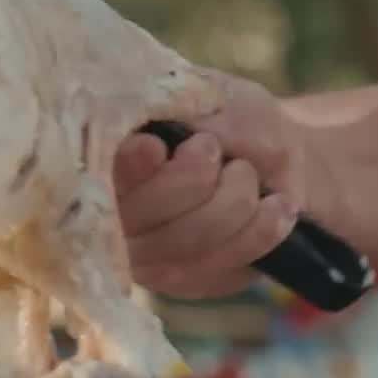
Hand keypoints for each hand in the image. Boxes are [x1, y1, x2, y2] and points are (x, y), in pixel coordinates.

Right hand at [113, 73, 325, 298]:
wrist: (276, 160)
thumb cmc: (233, 119)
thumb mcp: (216, 96)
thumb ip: (183, 112)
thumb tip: (147, 141)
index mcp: (109, 162)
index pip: (100, 176)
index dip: (125, 169)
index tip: (153, 146)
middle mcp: (116, 217)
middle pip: (141, 214)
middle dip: (193, 177)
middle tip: (214, 149)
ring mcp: (148, 257)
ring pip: (189, 240)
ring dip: (234, 198)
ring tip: (246, 173)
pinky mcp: (187, 280)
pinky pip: (223, 263)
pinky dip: (260, 229)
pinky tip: (277, 205)